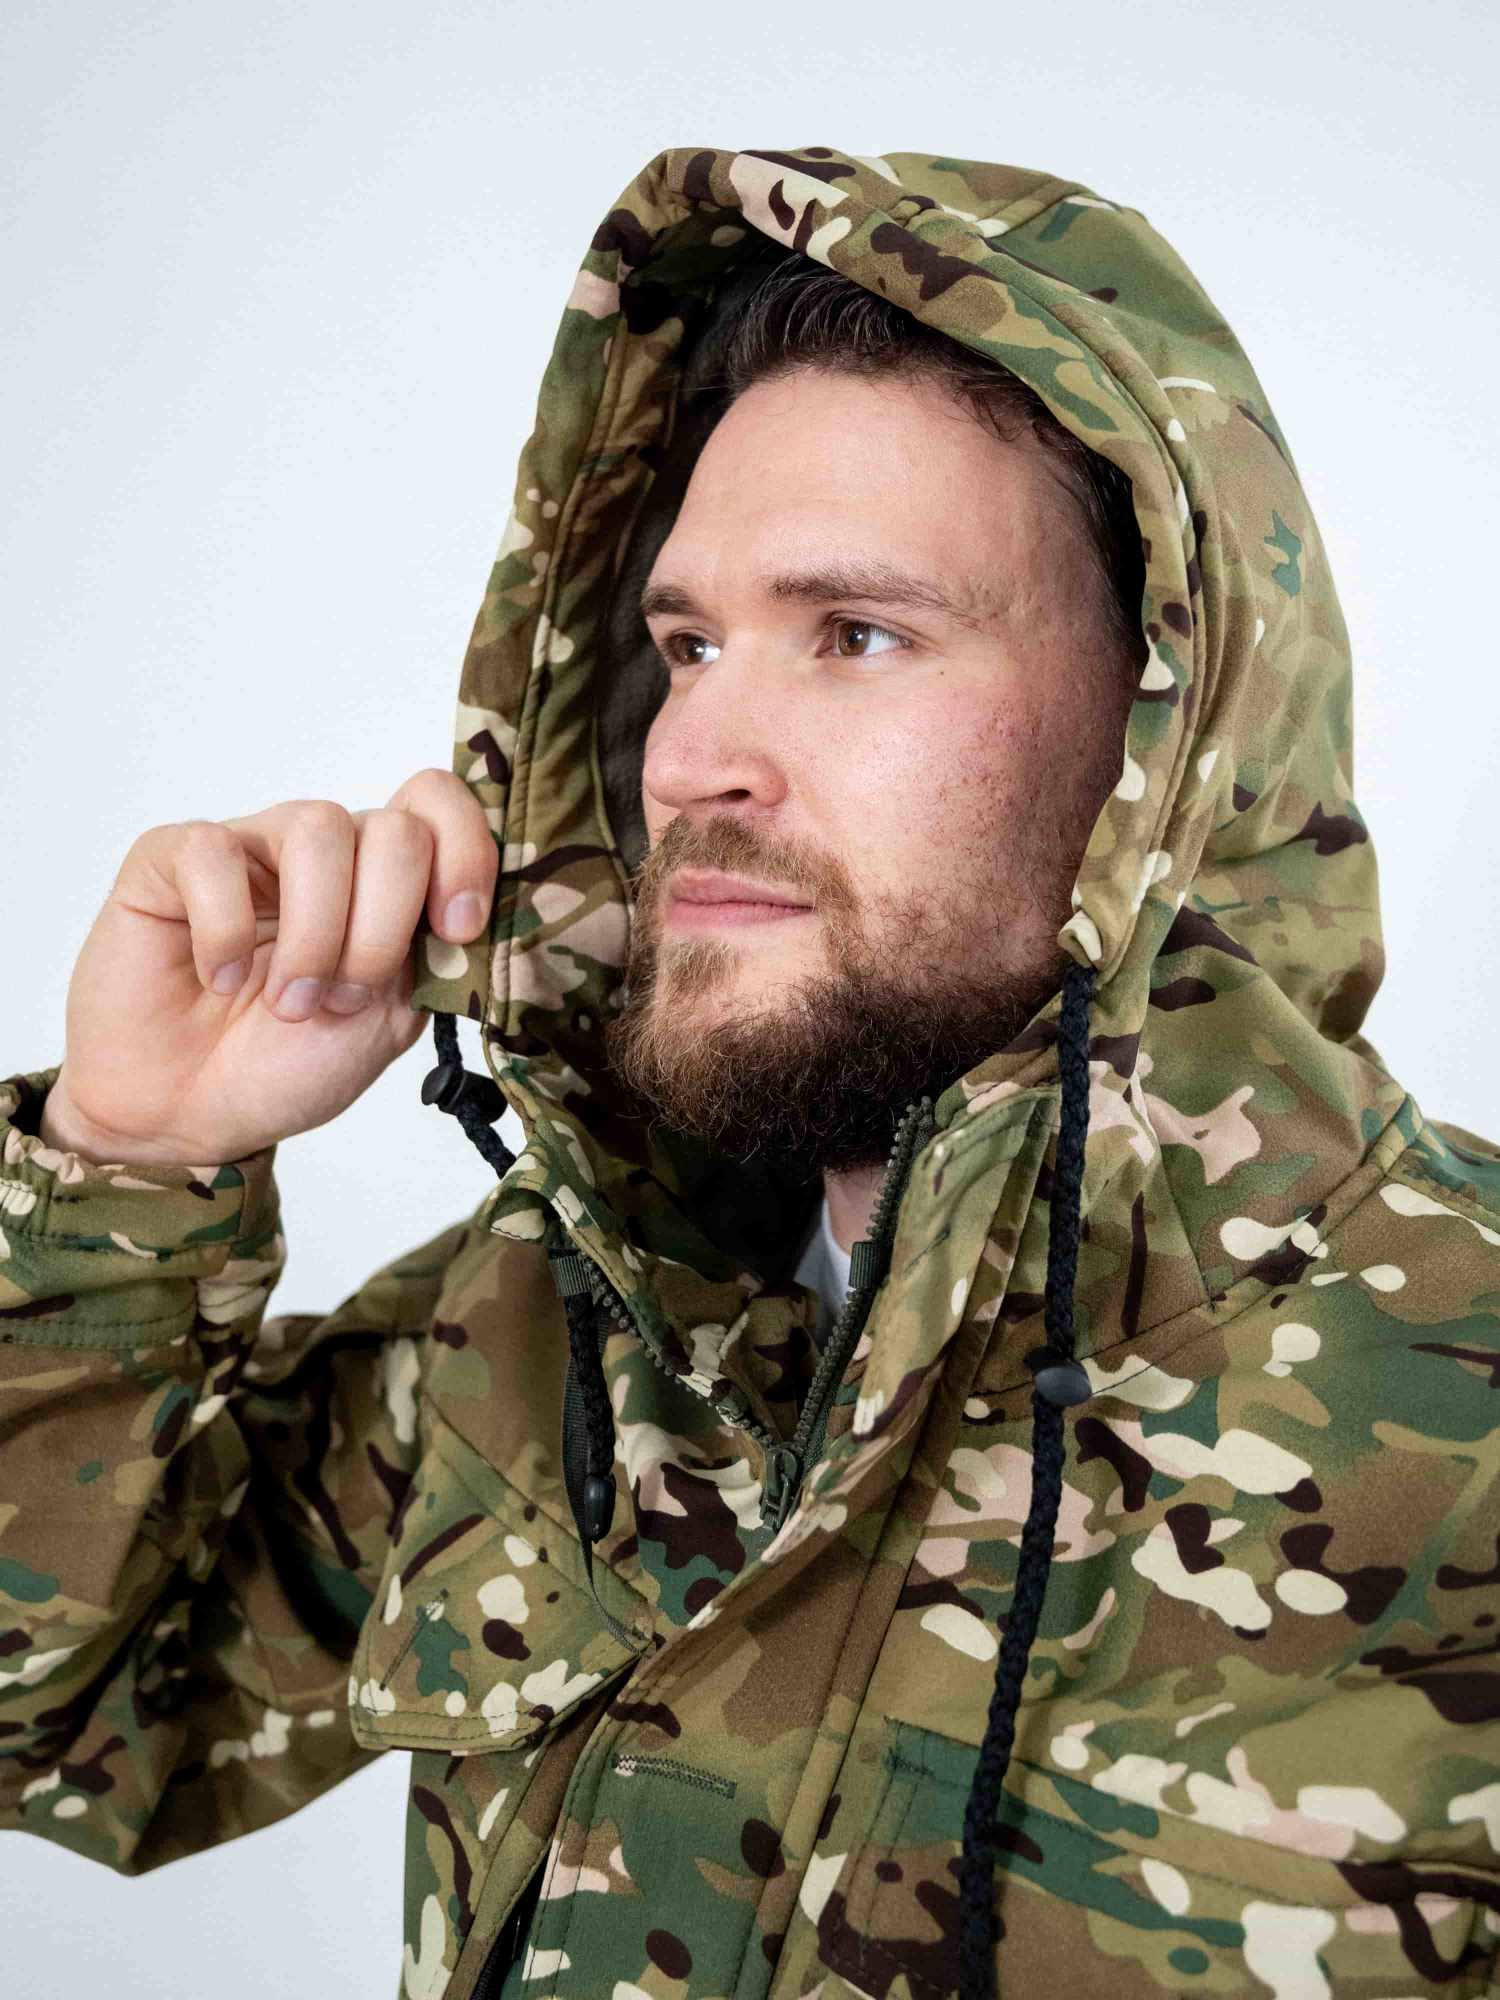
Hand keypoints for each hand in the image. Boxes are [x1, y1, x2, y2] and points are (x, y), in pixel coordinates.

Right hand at [39, 770, 496, 1165]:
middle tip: (345, 998)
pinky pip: (213, 850)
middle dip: (382, 928)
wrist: (190, 1114)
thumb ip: (436, 956)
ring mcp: (251, 845)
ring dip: (315, 932)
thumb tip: (476, 911)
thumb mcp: (391, 1019)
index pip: (439, 804)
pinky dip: (224, 928)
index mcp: (386, 877)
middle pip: (394, 829)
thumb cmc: (286, 1064)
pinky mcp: (171, 858)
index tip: (457, 930)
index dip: (466, 853)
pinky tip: (216, 976)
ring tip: (291, 1000)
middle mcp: (325, 849)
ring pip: (318, 827)